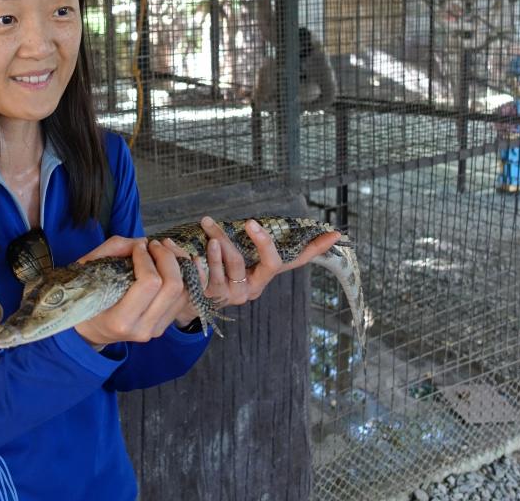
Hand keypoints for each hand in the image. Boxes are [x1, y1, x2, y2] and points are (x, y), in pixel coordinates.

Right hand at [73, 237, 198, 346]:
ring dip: (179, 264)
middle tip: (155, 244)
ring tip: (164, 249)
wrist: (90, 330)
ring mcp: (156, 329)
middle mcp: (143, 328)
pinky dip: (189, 276)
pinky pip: (187, 298)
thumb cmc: (86, 297)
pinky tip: (180, 260)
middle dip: (167, 257)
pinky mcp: (164, 325)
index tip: (138, 247)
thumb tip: (143, 242)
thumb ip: (113, 250)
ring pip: (184, 292)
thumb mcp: (88, 270)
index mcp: (120, 320)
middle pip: (173, 287)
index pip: (149, 283)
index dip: (146, 258)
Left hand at [199, 216, 339, 306]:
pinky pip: (211, 274)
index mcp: (263, 275)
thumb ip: (243, 243)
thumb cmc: (213, 271)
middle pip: (271, 263)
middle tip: (251, 221)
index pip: (296, 262)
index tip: (334, 234)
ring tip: (207, 222)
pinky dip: (203, 258)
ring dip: (221, 239)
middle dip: (264, 241)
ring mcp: (235, 293)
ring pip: (234, 263)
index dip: (315, 249)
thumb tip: (252, 218)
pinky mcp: (214, 297)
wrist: (185, 301)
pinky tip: (189, 250)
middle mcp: (254, 287)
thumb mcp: (232, 258)